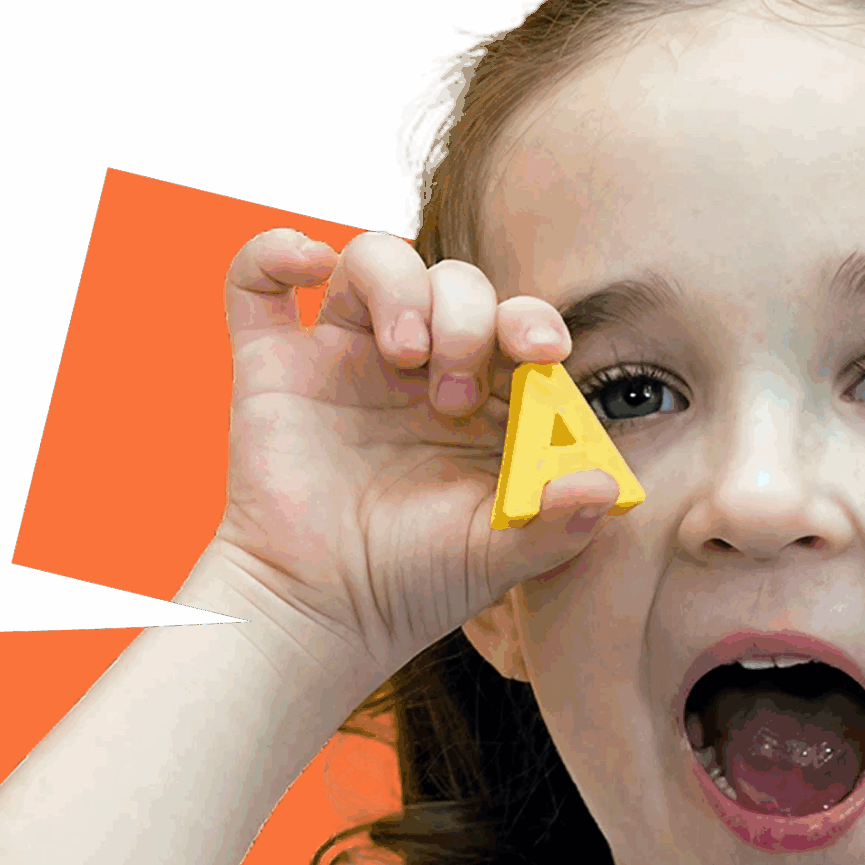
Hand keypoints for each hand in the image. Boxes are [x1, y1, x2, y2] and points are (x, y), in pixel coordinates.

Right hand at [208, 228, 623, 672]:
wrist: (319, 613)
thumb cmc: (414, 585)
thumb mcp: (496, 560)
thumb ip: (556, 525)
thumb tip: (606, 487)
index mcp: (482, 400)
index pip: (515, 328)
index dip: (533, 323)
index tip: (543, 352)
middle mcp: (417, 367)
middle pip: (454, 283)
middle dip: (466, 319)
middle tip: (452, 397)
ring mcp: (343, 360)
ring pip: (374, 261)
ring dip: (399, 286)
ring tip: (404, 354)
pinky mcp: (274, 367)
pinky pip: (258, 282)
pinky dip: (275, 252)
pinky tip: (308, 263)